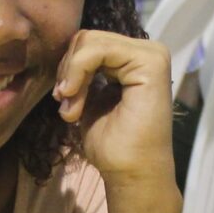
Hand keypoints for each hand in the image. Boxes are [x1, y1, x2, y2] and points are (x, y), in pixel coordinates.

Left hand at [52, 28, 175, 189]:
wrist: (131, 173)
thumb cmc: (113, 145)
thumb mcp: (89, 99)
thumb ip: (82, 74)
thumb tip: (64, 55)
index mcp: (133, 59)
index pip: (88, 43)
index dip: (67, 68)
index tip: (61, 100)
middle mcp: (146, 52)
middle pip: (87, 38)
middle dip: (67, 71)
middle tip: (66, 106)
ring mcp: (152, 54)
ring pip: (89, 41)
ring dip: (71, 77)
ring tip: (73, 110)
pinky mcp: (151, 61)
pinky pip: (98, 49)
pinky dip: (77, 72)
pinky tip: (76, 101)